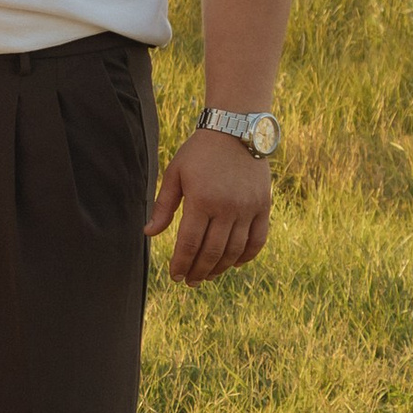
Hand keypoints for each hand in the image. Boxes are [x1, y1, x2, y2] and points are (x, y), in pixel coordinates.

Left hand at [146, 128, 271, 284]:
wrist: (235, 130)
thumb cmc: (199, 152)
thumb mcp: (175, 174)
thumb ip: (163, 206)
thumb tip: (149, 233)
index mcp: (201, 200)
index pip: (189, 243)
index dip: (181, 264)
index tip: (175, 277)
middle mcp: (227, 208)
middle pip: (212, 252)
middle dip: (198, 271)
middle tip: (190, 282)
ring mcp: (248, 208)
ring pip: (234, 251)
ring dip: (220, 268)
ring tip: (207, 275)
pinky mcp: (263, 206)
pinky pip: (258, 240)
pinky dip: (247, 256)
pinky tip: (234, 264)